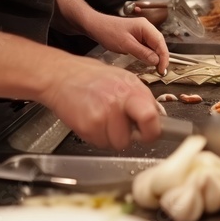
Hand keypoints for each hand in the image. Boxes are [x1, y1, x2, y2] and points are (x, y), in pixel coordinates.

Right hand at [44, 55, 161, 148]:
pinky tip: (92, 121)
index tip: (150, 132)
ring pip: (118, 144)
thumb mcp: (123, 78)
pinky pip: (101, 143)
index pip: (152, 117)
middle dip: (134, 137)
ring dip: (112, 137)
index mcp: (131, 89)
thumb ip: (140, 97)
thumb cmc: (91, 77)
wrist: (61, 76)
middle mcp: (118, 102)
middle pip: (136, 137)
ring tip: (104, 120)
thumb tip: (157, 116)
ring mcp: (102, 115)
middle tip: (126, 129)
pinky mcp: (88, 126)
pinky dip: (97, 136)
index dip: (153, 130)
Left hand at [86, 13, 168, 74]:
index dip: (164, 57)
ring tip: (156, 69)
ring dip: (155, 57)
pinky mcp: (137, 37)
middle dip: (161, 58)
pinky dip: (148, 55)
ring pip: (154, 46)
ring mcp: (142, 32)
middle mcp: (146, 28)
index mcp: (145, 26)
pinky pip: (147, 46)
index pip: (160, 42)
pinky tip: (148, 62)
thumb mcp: (126, 45)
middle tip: (160, 71)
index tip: (162, 69)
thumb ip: (142, 53)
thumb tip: (156, 61)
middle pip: (159, 44)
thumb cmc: (109, 32)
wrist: (96, 26)